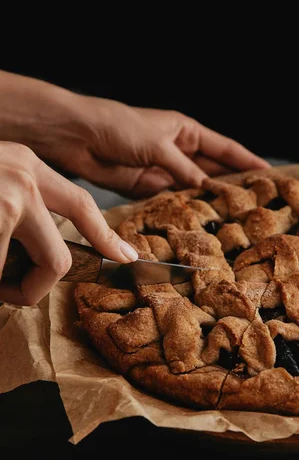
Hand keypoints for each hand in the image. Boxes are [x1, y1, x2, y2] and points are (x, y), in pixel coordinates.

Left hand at [0, 71, 269, 197]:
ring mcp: (164, 172)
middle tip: (256, 206)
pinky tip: (198, 224)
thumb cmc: (118, 126)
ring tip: (232, 220)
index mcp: (186, 131)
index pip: (225, 149)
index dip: (248, 162)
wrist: (77, 136)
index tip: (271, 176)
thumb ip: (184, 170)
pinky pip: (172, 202)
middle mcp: (179, 151)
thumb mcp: (158, 144)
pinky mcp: (146, 189)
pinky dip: (184, 212)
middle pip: (213, 172)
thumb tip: (208, 190)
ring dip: (209, 203)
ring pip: (194, 190)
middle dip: (232, 187)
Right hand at [0, 142, 137, 305]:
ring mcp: (11, 200)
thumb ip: (17, 201)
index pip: (80, 204)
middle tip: (14, 294)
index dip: (103, 237)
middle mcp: (26, 179)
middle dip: (38, 286)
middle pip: (61, 257)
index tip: (125, 257)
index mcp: (28, 165)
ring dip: (8, 288)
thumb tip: (30, 244)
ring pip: (38, 271)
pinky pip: (1, 275)